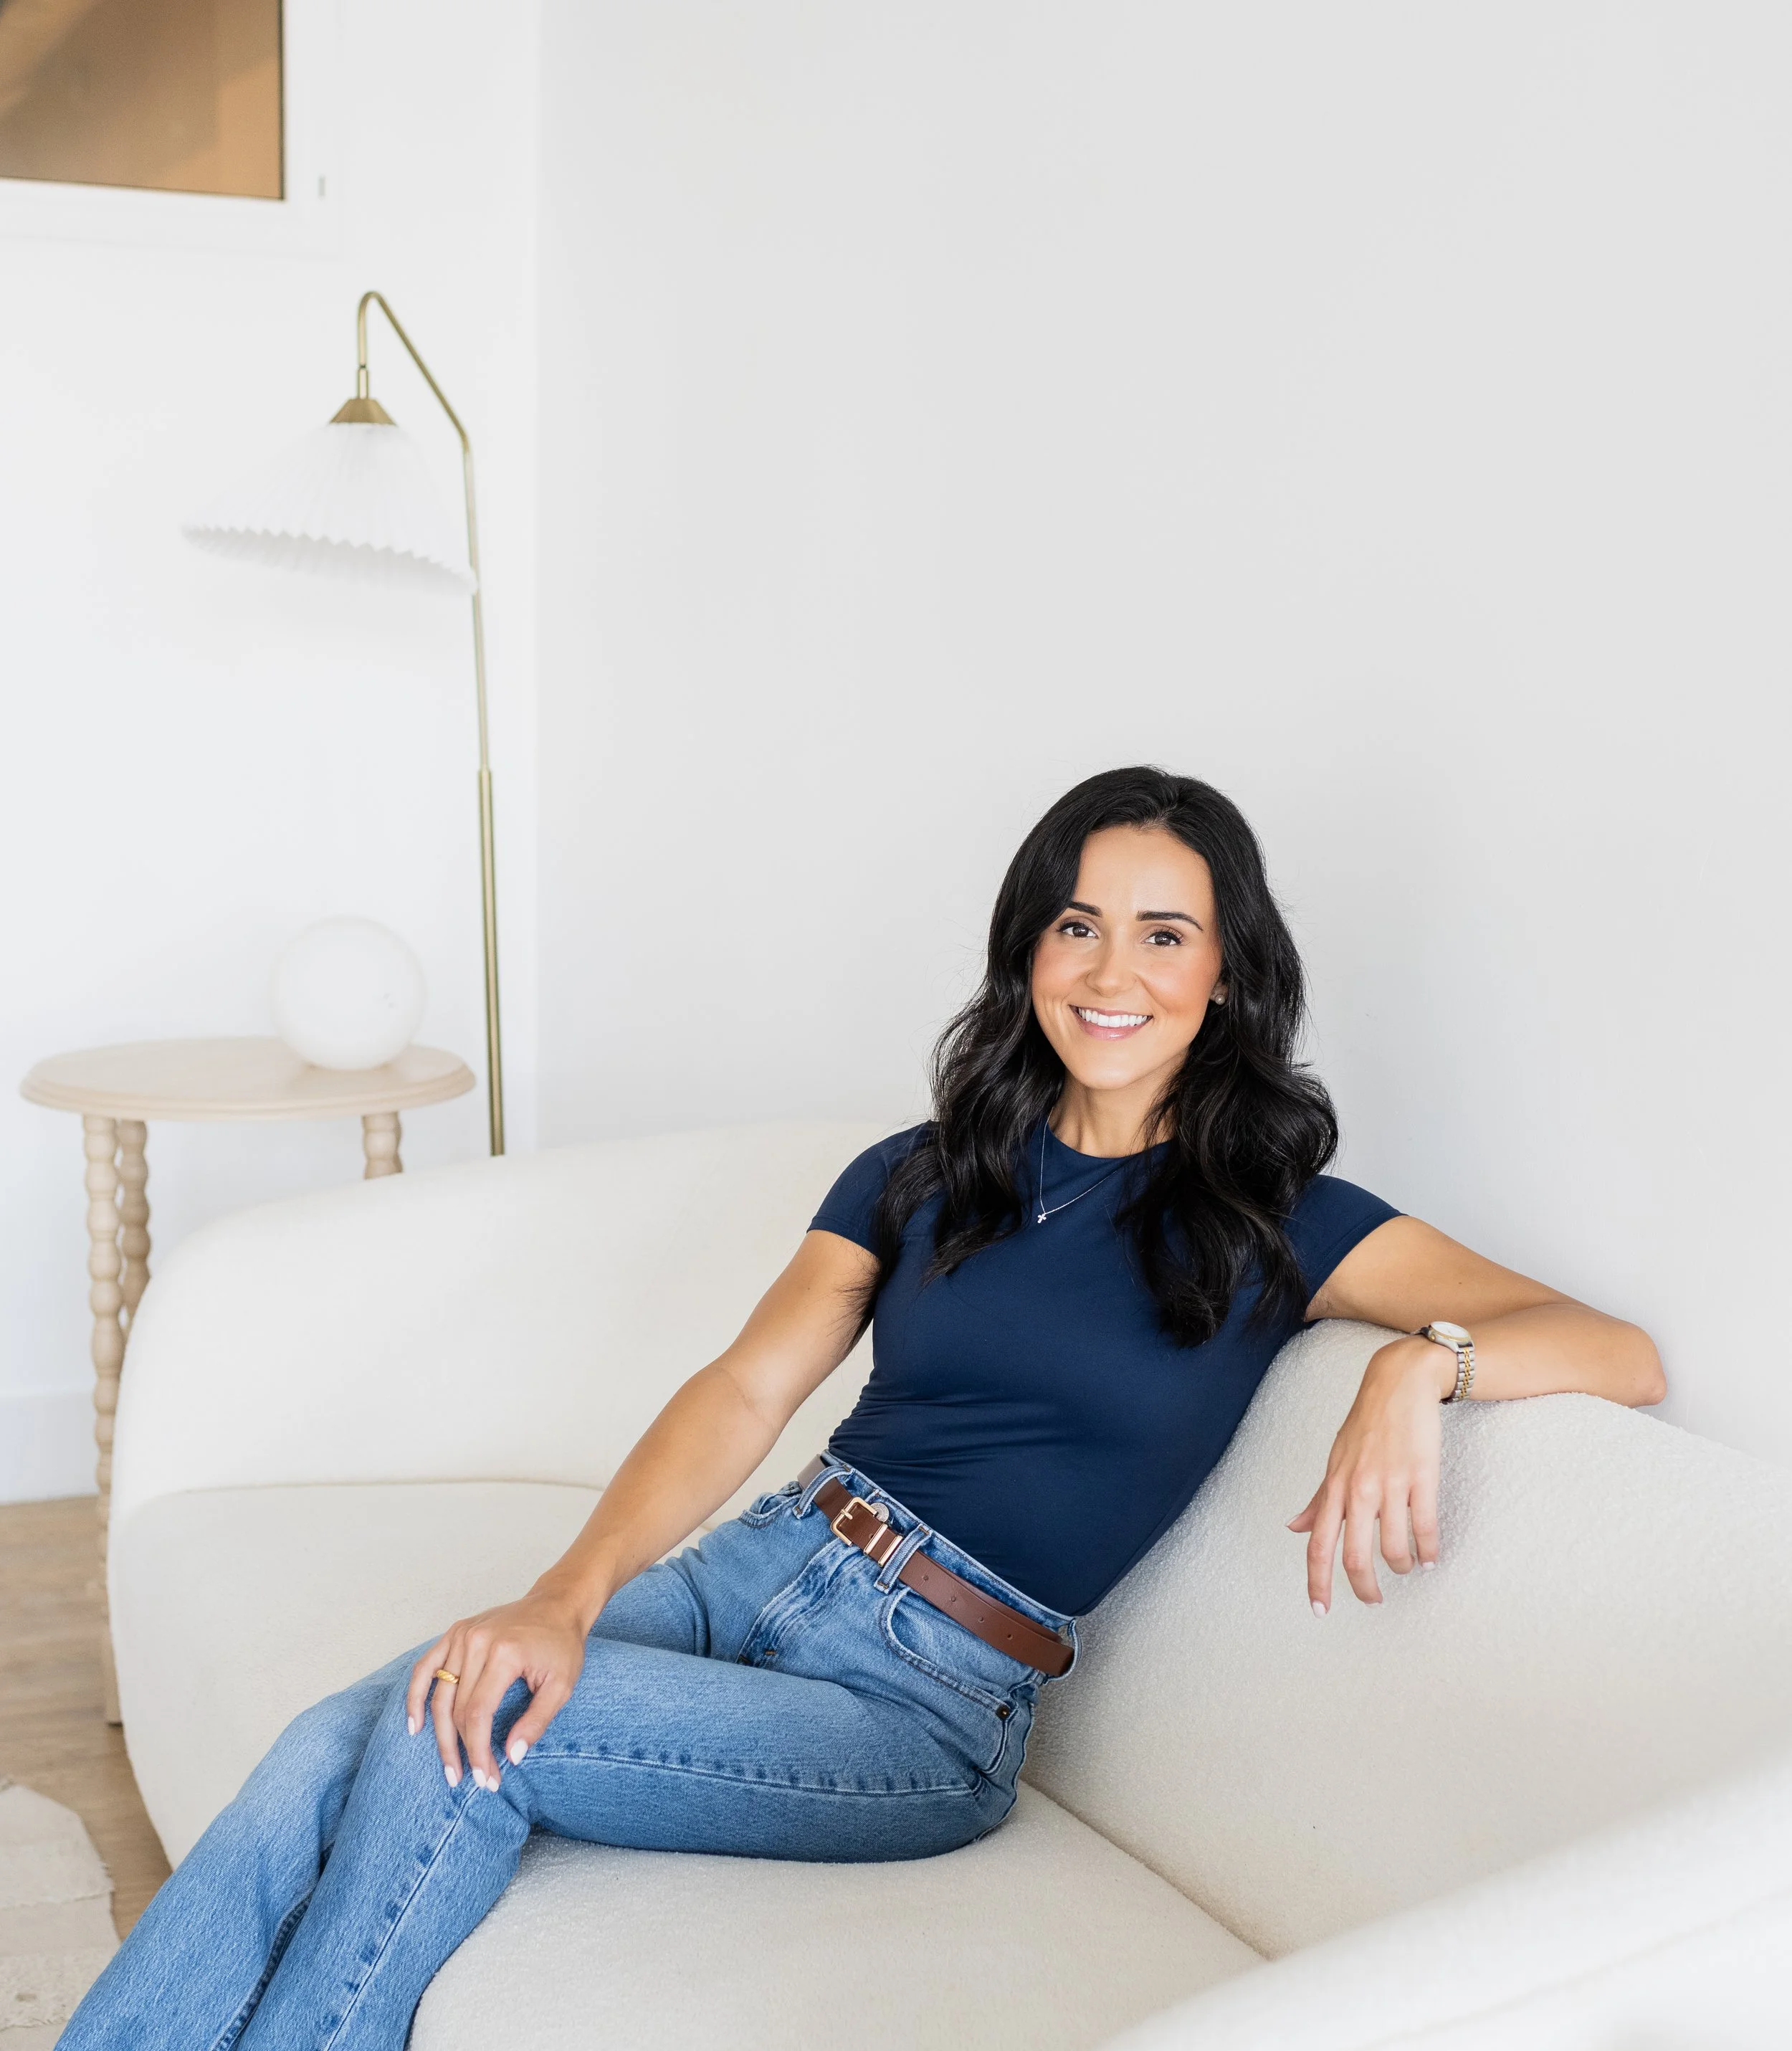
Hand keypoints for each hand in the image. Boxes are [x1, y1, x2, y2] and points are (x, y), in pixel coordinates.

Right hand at [404, 1588, 591, 1788]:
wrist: (557, 1604)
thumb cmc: (561, 1645)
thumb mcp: (562, 1686)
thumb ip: (537, 1722)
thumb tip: (511, 1756)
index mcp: (504, 1653)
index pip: (479, 1714)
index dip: (479, 1751)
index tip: (487, 1778)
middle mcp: (477, 1641)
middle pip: (456, 1708)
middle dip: (462, 1750)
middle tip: (469, 1780)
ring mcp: (462, 1635)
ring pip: (440, 1695)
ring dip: (440, 1736)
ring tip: (448, 1766)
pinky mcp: (455, 1632)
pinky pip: (425, 1667)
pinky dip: (415, 1696)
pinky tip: (415, 1726)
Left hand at [1286, 1336, 1452, 1612]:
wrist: (1398, 1384)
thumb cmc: (1365, 1426)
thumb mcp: (1335, 1462)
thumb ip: (1319, 1499)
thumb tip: (1295, 1528)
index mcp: (1335, 1488)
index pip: (1318, 1545)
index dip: (1317, 1582)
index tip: (1319, 1610)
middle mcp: (1358, 1489)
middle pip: (1354, 1556)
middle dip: (1364, 1588)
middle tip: (1373, 1600)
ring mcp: (1390, 1484)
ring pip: (1393, 1547)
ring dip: (1401, 1566)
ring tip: (1406, 1566)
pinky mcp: (1421, 1477)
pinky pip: (1425, 1527)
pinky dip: (1429, 1550)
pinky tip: (1430, 1556)